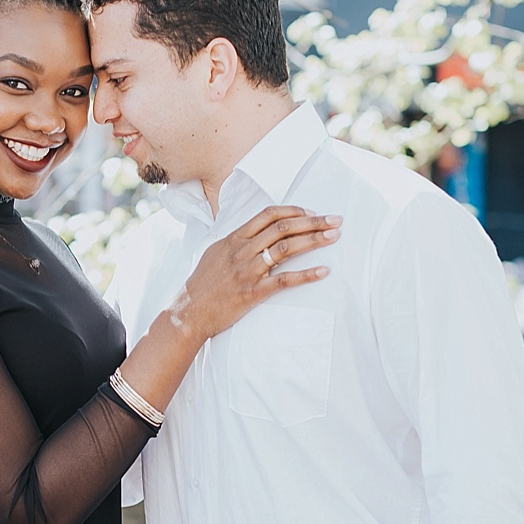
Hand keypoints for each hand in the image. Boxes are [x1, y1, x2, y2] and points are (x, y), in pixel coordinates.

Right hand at [176, 206, 338, 341]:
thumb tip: (259, 231)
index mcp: (234, 239)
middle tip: (335, 220)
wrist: (188, 312)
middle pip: (282, 228)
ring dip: (314, 240)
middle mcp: (242, 251)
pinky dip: (306, 274)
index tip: (312, 213)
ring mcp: (248, 271)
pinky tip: (324, 271)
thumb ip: (238, 240)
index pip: (268, 215)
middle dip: (313, 222)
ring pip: (286, 248)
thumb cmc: (203, 283)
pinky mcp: (253, 292)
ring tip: (334, 237)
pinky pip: (284, 280)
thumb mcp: (216, 252)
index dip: (293, 211)